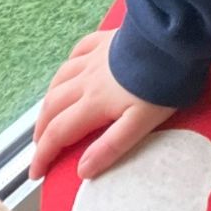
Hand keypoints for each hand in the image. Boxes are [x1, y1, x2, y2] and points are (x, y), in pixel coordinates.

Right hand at [29, 31, 177, 180]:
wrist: (174, 38)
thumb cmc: (163, 82)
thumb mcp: (141, 122)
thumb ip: (111, 146)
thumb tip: (83, 170)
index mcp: (94, 102)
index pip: (59, 133)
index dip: (43, 155)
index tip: (36, 173)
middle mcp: (87, 79)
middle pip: (52, 106)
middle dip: (42, 130)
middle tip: (40, 147)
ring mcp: (96, 56)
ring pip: (60, 79)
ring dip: (49, 99)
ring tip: (48, 113)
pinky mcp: (107, 39)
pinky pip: (78, 50)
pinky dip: (68, 65)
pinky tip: (70, 67)